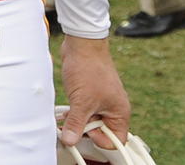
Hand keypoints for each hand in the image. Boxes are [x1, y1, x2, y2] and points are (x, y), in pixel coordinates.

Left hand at [59, 35, 129, 151]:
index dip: (100, 140)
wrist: (82, 44)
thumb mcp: (81, 101)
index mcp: (119, 112)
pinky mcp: (90, 94)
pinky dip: (75, 113)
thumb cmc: (88, 68)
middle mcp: (113, 108)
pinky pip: (84, 111)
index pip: (116, 140)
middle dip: (86, 131)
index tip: (86, 132)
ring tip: (67, 118)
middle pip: (102, 132)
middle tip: (73, 126)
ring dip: (79, 122)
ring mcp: (102, 101)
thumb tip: (70, 141)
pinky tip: (65, 112)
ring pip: (91, 122)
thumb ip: (76, 124)